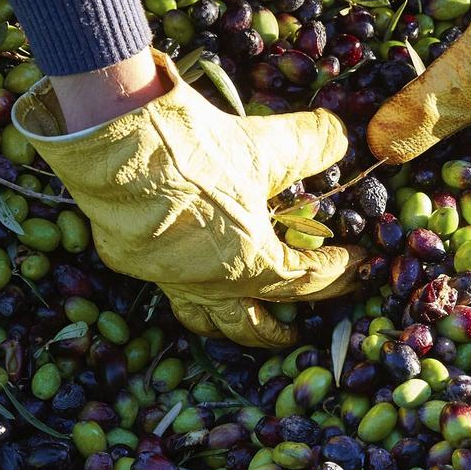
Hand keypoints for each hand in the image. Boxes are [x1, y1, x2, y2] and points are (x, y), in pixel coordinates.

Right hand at [14, 53, 360, 345]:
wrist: (114, 145)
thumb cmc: (194, 151)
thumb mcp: (267, 143)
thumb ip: (312, 144)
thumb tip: (338, 138)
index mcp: (249, 264)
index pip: (306, 282)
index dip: (337, 274)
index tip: (357, 264)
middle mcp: (208, 284)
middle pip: (250, 325)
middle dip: (278, 331)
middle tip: (298, 330)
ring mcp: (166, 276)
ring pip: (202, 318)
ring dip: (228, 323)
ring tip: (243, 320)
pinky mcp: (132, 259)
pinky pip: (169, 288)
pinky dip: (189, 290)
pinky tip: (192, 276)